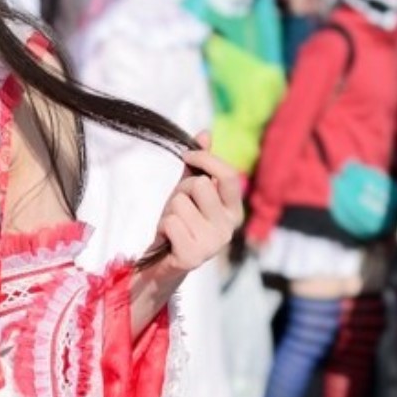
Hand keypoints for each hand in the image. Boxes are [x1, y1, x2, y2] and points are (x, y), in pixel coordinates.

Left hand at [152, 136, 244, 275]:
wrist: (162, 263)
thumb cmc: (180, 223)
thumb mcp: (188, 192)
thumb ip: (199, 166)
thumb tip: (205, 133)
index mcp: (233, 210)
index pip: (229, 175)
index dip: (206, 159)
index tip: (186, 155)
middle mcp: (229, 227)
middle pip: (200, 185)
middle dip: (181, 191)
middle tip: (178, 208)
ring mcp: (213, 244)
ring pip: (181, 204)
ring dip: (169, 211)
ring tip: (173, 226)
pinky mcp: (193, 257)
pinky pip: (170, 223)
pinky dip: (163, 228)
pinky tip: (168, 239)